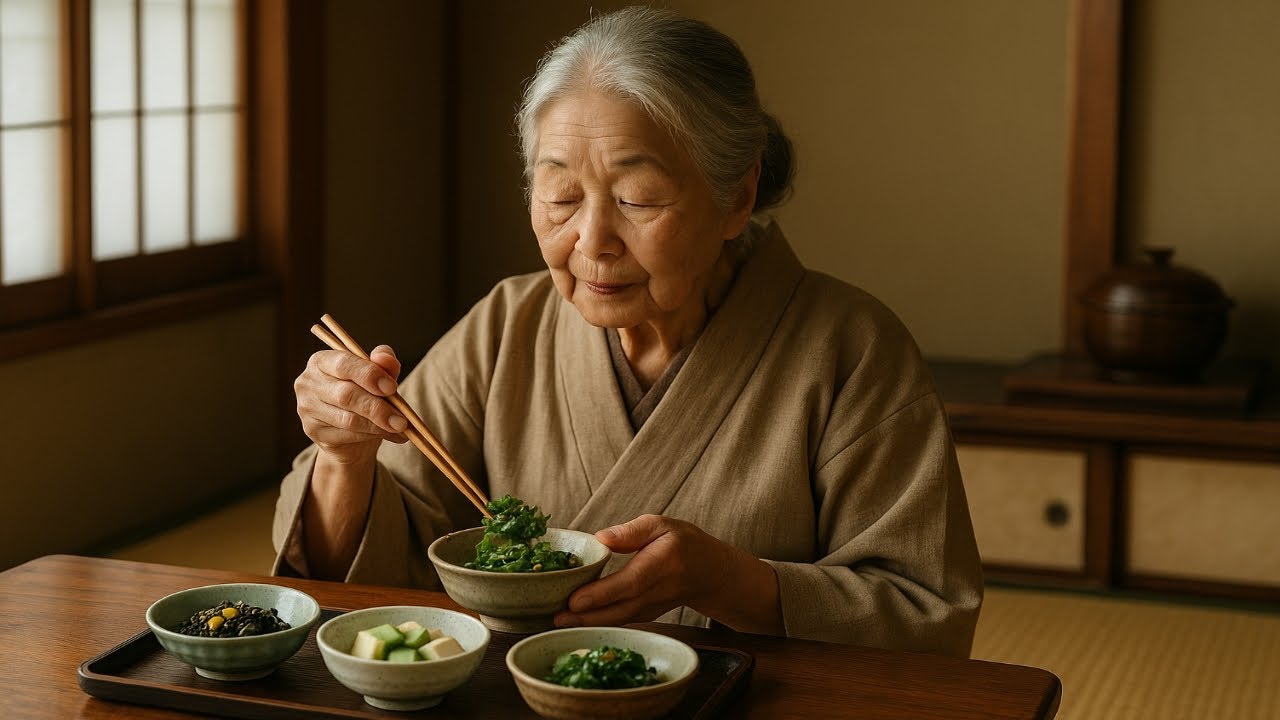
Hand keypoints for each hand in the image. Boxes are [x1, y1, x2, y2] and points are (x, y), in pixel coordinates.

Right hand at [294, 344, 408, 465]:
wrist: (349, 429)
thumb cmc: (363, 393)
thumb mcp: (377, 376)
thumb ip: (384, 364)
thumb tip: (385, 358)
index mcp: (322, 361)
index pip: (344, 364)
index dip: (369, 375)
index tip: (392, 388)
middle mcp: (308, 382)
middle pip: (346, 395)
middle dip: (378, 408)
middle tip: (402, 420)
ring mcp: (307, 408)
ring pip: (348, 419)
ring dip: (379, 425)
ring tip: (400, 428)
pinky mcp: (312, 431)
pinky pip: (347, 435)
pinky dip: (372, 436)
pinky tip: (389, 435)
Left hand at [554, 515, 780, 632]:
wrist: (710, 574)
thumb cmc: (684, 543)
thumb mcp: (662, 524)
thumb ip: (632, 531)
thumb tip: (600, 539)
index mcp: (662, 564)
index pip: (629, 583)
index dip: (602, 594)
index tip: (575, 599)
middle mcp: (658, 592)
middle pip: (620, 609)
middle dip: (586, 616)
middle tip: (556, 617)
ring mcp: (653, 609)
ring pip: (619, 620)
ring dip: (589, 624)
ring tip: (560, 621)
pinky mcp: (647, 616)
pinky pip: (622, 622)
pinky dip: (599, 625)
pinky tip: (577, 622)